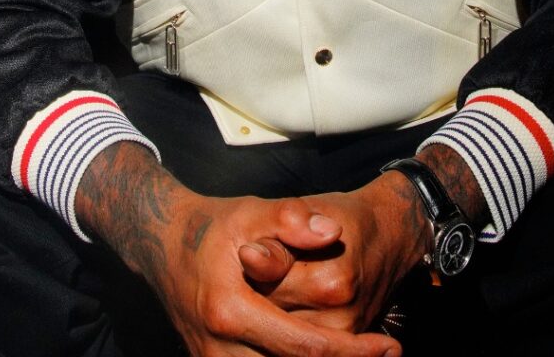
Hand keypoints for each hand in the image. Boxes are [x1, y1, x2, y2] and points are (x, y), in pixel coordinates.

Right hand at [76, 142, 399, 356]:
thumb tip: (332, 231)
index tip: (391, 348)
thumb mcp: (251, 211)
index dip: (353, 352)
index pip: (304, 347)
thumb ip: (290, 219)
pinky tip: (327, 353)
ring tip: (366, 355)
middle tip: (390, 354)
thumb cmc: (213, 225)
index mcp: (230, 313)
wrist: (162, 242)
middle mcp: (219, 350)